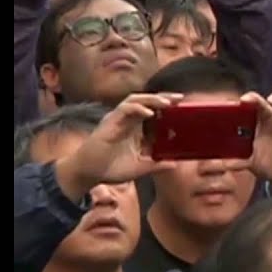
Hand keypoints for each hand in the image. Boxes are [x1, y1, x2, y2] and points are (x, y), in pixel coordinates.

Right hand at [57, 93, 183, 200]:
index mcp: (136, 129)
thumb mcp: (140, 168)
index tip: (184, 107)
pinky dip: (138, 109)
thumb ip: (156, 165)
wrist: (88, 174)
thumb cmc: (110, 169)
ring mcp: (118, 120)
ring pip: (136, 101)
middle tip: (179, 98)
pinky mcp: (109, 123)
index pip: (153, 111)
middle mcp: (127, 121)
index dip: (167, 107)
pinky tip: (149, 113)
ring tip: (167, 103)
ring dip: (152, 99)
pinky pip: (124, 109)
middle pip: (146, 102)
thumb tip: (175, 164)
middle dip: (163, 98)